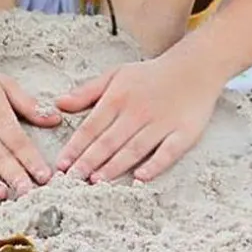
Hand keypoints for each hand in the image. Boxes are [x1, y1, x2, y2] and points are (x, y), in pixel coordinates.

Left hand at [54, 50, 223, 183]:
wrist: (193, 69)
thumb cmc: (149, 75)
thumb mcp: (114, 75)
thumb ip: (87, 92)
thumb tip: (59, 104)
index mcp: (117, 97)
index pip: (91, 126)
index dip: (75, 146)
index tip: (61, 164)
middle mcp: (137, 111)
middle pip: (109, 140)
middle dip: (89, 161)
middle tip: (72, 180)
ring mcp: (161, 123)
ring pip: (133, 148)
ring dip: (114, 166)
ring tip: (97, 182)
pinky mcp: (184, 133)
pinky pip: (168, 152)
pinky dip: (155, 165)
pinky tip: (140, 178)